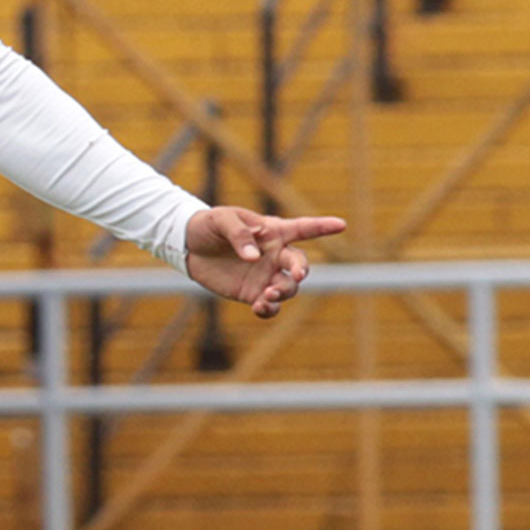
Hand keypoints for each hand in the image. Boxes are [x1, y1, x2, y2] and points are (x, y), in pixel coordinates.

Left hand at [184, 205, 347, 318]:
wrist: (188, 246)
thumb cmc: (208, 225)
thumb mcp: (220, 220)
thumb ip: (238, 233)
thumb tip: (253, 256)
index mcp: (273, 231)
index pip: (302, 228)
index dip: (322, 226)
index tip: (341, 224)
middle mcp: (275, 255)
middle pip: (299, 264)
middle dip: (301, 269)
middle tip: (296, 274)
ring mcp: (266, 276)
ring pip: (288, 288)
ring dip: (283, 292)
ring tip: (268, 294)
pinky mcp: (253, 293)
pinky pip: (270, 306)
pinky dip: (270, 309)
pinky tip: (260, 307)